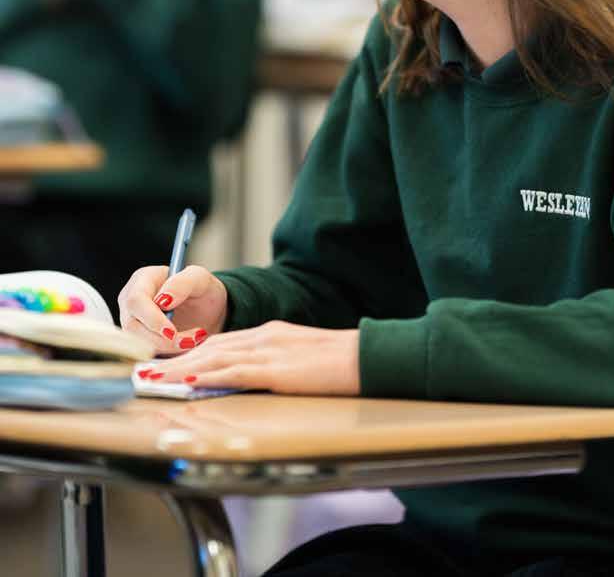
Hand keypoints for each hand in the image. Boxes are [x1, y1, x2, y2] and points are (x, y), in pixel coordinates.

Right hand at [118, 264, 227, 354]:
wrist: (207, 310)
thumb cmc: (202, 290)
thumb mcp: (201, 279)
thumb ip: (183, 283)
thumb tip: (163, 299)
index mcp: (144, 278)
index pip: (136, 300)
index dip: (151, 319)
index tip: (173, 332)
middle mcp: (130, 300)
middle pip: (132, 325)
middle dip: (161, 339)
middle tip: (191, 340)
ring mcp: (131, 321)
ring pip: (136, 343)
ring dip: (166, 348)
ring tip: (192, 341)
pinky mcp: (136, 339)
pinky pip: (143, 353)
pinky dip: (165, 354)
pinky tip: (184, 347)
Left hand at [146, 320, 360, 395]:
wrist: (366, 356)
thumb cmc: (341, 362)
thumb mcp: (303, 358)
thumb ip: (277, 364)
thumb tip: (257, 379)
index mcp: (271, 334)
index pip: (222, 343)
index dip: (191, 353)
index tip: (167, 364)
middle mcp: (264, 337)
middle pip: (210, 347)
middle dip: (175, 359)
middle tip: (145, 371)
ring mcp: (269, 350)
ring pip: (214, 357)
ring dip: (179, 368)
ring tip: (152, 378)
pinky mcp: (276, 369)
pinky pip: (233, 371)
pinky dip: (205, 375)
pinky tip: (185, 381)